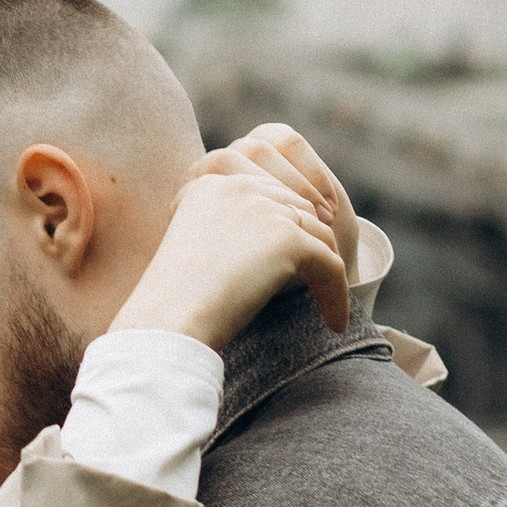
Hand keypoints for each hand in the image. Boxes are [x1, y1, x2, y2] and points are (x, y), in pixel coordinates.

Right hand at [113, 128, 350, 348]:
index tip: (307, 255)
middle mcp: (239, 187)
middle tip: (326, 276)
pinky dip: (337, 295)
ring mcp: (266, 209)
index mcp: (212, 184)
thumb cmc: (173, 301)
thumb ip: (227, 235)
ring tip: (330, 301)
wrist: (169, 319)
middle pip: (299, 209)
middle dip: (316, 241)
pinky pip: (331, 265)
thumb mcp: (196, 250)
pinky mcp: (287, 239)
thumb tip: (265, 250)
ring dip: (330, 271)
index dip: (293, 224)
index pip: (270, 194)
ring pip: (320, 236)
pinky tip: (335, 322)